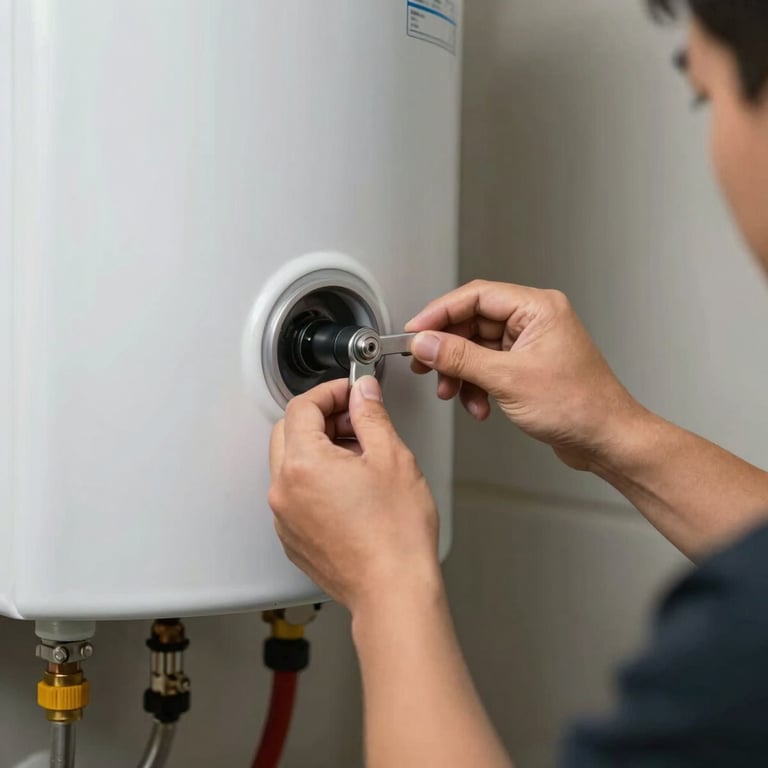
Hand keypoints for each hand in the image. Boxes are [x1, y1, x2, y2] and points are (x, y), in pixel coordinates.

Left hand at [269, 376, 440, 612]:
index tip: (351, 393)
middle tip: (357, 422)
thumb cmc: (395, 535)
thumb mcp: (392, 457)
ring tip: (360, 459)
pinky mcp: (293, 538)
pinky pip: (295, 495)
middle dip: (322, 419)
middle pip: (289, 432)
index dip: (330, 392)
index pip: (302, 407)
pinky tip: (351, 489)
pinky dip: (316, 481)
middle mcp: (284, 490)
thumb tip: (363, 394)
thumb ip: (371, 416)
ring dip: (319, 450)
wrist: (393, 591)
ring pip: (291, 464)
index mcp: (303, 464)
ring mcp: (285, 517)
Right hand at [405, 280, 644, 469]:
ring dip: (461, 372)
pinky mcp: (526, 366)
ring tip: (452, 393)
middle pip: (473, 322)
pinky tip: (478, 405)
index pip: (476, 296)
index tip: (415, 332)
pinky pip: (488, 366)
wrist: (606, 440)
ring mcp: (530, 344)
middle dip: (448, 349)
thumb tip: (426, 343)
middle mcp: (534, 321)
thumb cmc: (580, 406)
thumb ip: (460, 358)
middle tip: (425, 365)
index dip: (440, 313)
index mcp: (538, 308)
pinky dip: (476, 385)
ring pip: (477, 347)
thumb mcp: (508, 379)